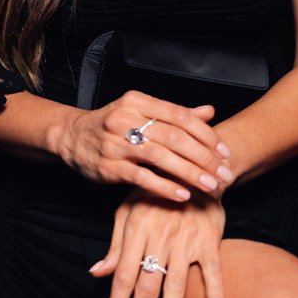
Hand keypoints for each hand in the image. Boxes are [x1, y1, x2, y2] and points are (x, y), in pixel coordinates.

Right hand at [57, 91, 233, 202]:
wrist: (72, 137)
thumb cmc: (113, 124)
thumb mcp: (141, 111)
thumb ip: (175, 114)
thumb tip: (209, 112)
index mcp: (137, 101)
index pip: (180, 116)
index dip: (206, 134)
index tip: (225, 152)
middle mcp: (125, 118)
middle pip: (173, 136)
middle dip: (204, 157)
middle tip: (225, 173)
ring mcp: (114, 142)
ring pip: (159, 157)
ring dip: (189, 173)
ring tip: (211, 186)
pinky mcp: (108, 166)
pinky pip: (141, 177)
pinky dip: (164, 187)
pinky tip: (182, 195)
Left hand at [89, 189, 225, 297]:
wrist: (190, 169)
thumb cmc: (155, 193)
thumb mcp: (128, 211)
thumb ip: (115, 244)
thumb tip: (96, 273)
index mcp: (135, 231)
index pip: (123, 276)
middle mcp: (158, 238)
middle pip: (146, 287)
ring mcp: (185, 239)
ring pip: (176, 284)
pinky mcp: (208, 239)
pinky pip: (212, 266)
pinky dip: (214, 287)